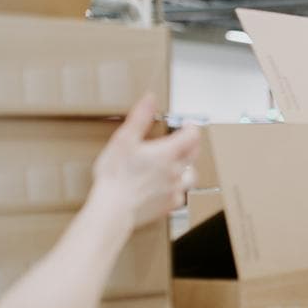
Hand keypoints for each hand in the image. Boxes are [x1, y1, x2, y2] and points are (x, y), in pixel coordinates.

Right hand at [92, 94, 201, 227]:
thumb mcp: (124, 140)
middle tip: (183, 141)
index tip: (187, 125)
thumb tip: (150, 99)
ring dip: (187, 168)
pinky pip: (181, 195)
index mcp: (168, 153)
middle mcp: (176, 171)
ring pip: (191, 176)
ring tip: (176, 165)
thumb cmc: (116, 175)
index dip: (191, 128)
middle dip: (191, 145)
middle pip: (194, 154)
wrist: (114, 209)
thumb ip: (140, 118)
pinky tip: (167, 187)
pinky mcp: (169, 205)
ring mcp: (175, 189)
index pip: (192, 135)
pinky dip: (177, 189)